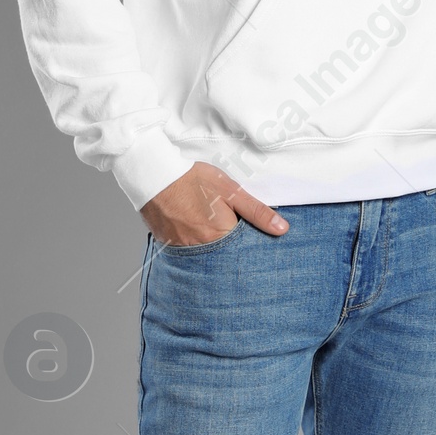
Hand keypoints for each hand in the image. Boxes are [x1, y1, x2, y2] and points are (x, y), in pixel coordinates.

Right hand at [141, 161, 287, 246]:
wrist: (154, 175)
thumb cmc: (192, 180)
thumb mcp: (231, 191)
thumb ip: (257, 212)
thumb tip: (281, 229)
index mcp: (220, 236)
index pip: (244, 254)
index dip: (250, 247)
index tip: (254, 242)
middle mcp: (200, 249)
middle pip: (224, 259)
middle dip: (231, 251)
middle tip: (227, 230)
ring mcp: (182, 250)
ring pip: (205, 258)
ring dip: (212, 249)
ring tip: (209, 229)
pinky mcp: (168, 246)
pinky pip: (187, 254)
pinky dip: (194, 245)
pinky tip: (194, 230)